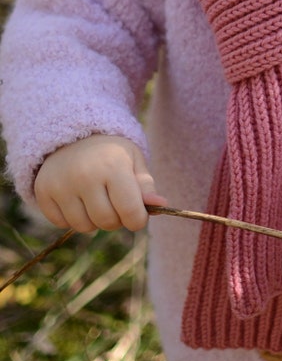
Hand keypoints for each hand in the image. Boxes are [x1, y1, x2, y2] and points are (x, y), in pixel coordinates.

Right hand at [33, 134, 165, 232]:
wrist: (72, 134)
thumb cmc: (110, 151)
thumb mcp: (133, 160)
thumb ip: (146, 185)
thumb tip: (161, 205)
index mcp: (113, 166)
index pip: (130, 212)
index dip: (138, 220)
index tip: (137, 215)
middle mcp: (84, 175)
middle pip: (107, 222)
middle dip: (116, 219)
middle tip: (115, 201)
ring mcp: (60, 184)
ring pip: (83, 227)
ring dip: (94, 220)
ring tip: (96, 198)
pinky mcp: (43, 191)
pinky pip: (61, 223)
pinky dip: (72, 217)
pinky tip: (76, 198)